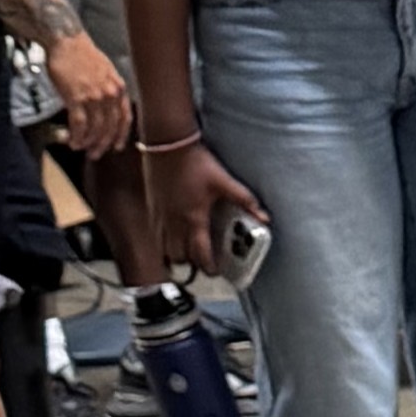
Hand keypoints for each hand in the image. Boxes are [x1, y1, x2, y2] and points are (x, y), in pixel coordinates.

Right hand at [44, 31, 129, 155]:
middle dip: (103, 144)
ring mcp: (94, 97)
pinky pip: (79, 124)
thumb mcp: (106, 71)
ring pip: (95, 128)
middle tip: (96, 154)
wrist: (66, 42)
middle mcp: (110, 94)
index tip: (116, 146)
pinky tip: (73, 142)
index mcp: (119, 88)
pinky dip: (77, 136)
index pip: (125, 118)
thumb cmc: (82, 55)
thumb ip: (109, 89)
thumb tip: (107, 108)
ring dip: (88, 142)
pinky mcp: (76, 98)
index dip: (121, 135)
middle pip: (110, 127)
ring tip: (82, 149)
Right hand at [149, 141, 265, 276]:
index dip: (208, 267)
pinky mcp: (151, 208)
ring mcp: (159, 216)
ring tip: (188, 253)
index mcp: (193, 218)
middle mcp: (174, 222)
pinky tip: (174, 235)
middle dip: (190, 264)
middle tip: (203, 262)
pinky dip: (164, 242)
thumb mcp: (224, 181)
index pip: (199, 253)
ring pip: (164, 249)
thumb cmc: (196, 163)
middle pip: (178, 257)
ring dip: (176, 255)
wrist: (167, 145)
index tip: (216, 272)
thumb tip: (264, 217)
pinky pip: (156, 234)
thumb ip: (245, 200)